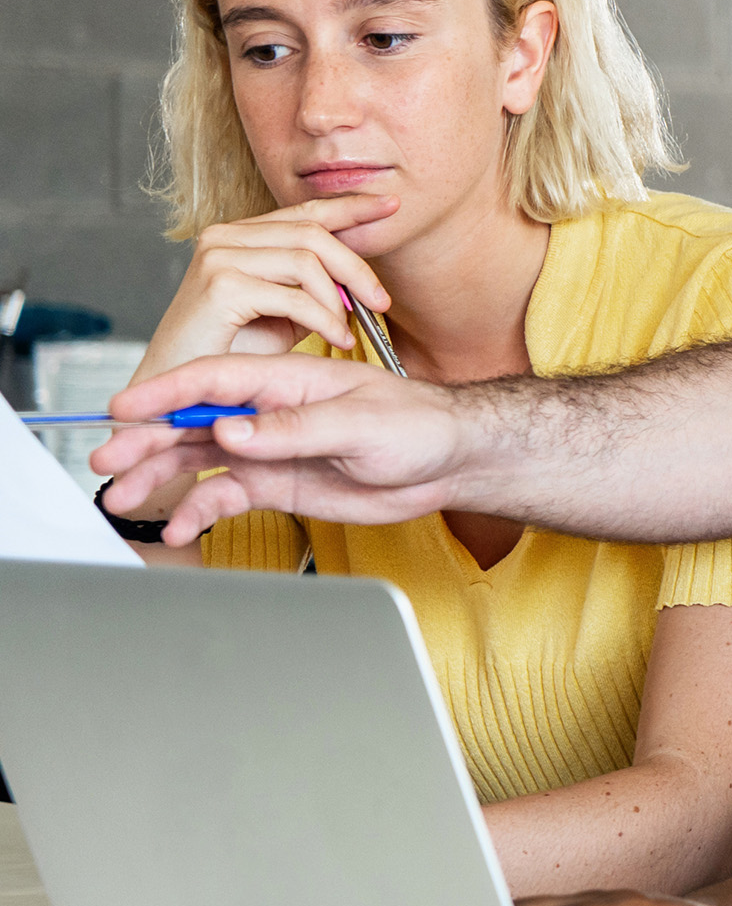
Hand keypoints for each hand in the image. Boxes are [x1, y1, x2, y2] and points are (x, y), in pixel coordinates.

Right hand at [90, 352, 469, 542]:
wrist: (450, 461)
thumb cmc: (418, 424)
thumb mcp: (360, 422)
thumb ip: (294, 428)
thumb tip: (233, 429)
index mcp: (286, 380)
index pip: (214, 380)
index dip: (164, 393)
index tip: (122, 408)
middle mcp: (268, 412)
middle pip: (193, 422)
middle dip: (146, 441)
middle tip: (107, 462)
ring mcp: (270, 448)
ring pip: (200, 460)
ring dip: (161, 478)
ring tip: (125, 499)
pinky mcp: (278, 482)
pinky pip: (226, 495)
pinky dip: (200, 509)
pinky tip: (183, 524)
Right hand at [138, 195, 398, 374]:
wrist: (179, 387)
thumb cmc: (232, 351)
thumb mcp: (284, 309)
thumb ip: (314, 284)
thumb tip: (358, 277)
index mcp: (240, 235)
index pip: (305, 211)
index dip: (351, 208)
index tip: (391, 205)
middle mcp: (224, 236)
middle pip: (313, 232)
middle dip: (356, 267)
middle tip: (382, 301)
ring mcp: (218, 257)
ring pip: (307, 261)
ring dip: (338, 300)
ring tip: (348, 331)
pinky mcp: (219, 285)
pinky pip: (294, 297)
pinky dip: (324, 320)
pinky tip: (337, 339)